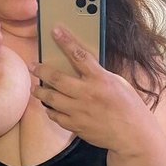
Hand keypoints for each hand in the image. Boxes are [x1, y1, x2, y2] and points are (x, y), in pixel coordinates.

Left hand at [30, 26, 152, 152]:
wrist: (132, 135)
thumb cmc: (128, 107)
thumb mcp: (118, 83)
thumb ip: (99, 75)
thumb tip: (82, 68)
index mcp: (100, 79)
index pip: (79, 55)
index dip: (66, 41)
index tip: (55, 31)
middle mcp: (87, 94)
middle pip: (56, 79)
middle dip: (41, 70)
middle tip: (33, 66)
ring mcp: (79, 111)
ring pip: (51, 99)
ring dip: (40, 92)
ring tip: (34, 88)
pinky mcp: (76, 126)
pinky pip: (56, 117)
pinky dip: (50, 111)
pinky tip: (48, 107)